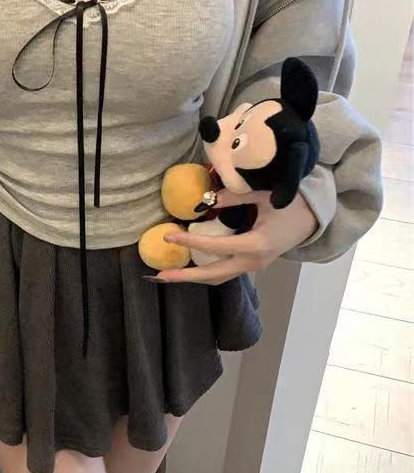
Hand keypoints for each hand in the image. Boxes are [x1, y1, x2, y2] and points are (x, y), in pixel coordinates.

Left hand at [155, 188, 317, 284]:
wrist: (313, 220)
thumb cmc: (291, 205)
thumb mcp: (265, 196)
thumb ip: (236, 197)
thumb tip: (207, 200)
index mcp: (256, 245)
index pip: (215, 247)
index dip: (190, 242)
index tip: (168, 236)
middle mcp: (253, 261)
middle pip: (213, 275)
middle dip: (186, 276)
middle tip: (160, 274)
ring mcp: (253, 266)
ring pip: (218, 277)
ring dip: (193, 276)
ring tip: (168, 274)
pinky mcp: (251, 264)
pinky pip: (224, 270)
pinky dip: (204, 269)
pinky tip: (188, 264)